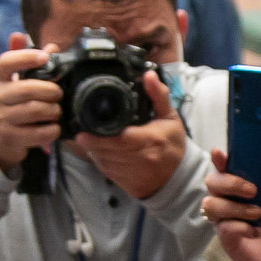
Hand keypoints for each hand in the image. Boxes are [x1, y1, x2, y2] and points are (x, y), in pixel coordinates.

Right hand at [0, 32, 61, 169]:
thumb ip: (28, 64)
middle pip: (28, 89)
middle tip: (58, 94)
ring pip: (37, 111)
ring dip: (54, 111)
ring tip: (56, 111)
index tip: (45, 57)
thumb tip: (52, 47)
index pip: (6, 62)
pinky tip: (52, 128)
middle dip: (51, 91)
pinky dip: (53, 130)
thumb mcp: (8, 84)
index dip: (27, 56)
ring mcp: (0, 120)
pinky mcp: (10, 138)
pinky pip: (41, 132)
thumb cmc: (5, 107)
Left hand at [70, 71, 182, 199]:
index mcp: (151, 140)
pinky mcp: (128, 185)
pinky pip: (108, 172)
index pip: (120, 140)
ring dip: (95, 152)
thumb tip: (149, 75)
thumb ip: (158, 95)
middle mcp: (143, 158)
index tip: (83, 133)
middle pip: (109, 151)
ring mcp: (134, 174)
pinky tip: (100, 153)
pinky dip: (101, 162)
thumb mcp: (169, 117)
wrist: (178, 176)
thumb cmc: (172, 143)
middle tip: (81, 134)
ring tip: (90, 141)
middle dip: (93, 143)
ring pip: (105, 162)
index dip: (99, 138)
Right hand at [199, 150, 260, 260]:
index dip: (219, 159)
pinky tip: (252, 232)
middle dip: (229, 182)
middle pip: (212, 181)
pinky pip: (223, 227)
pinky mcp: (225, 237)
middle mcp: (229, 200)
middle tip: (253, 190)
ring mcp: (224, 219)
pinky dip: (238, 227)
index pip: (225, 168)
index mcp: (244, 188)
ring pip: (212, 204)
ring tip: (258, 214)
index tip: (219, 153)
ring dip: (235, 207)